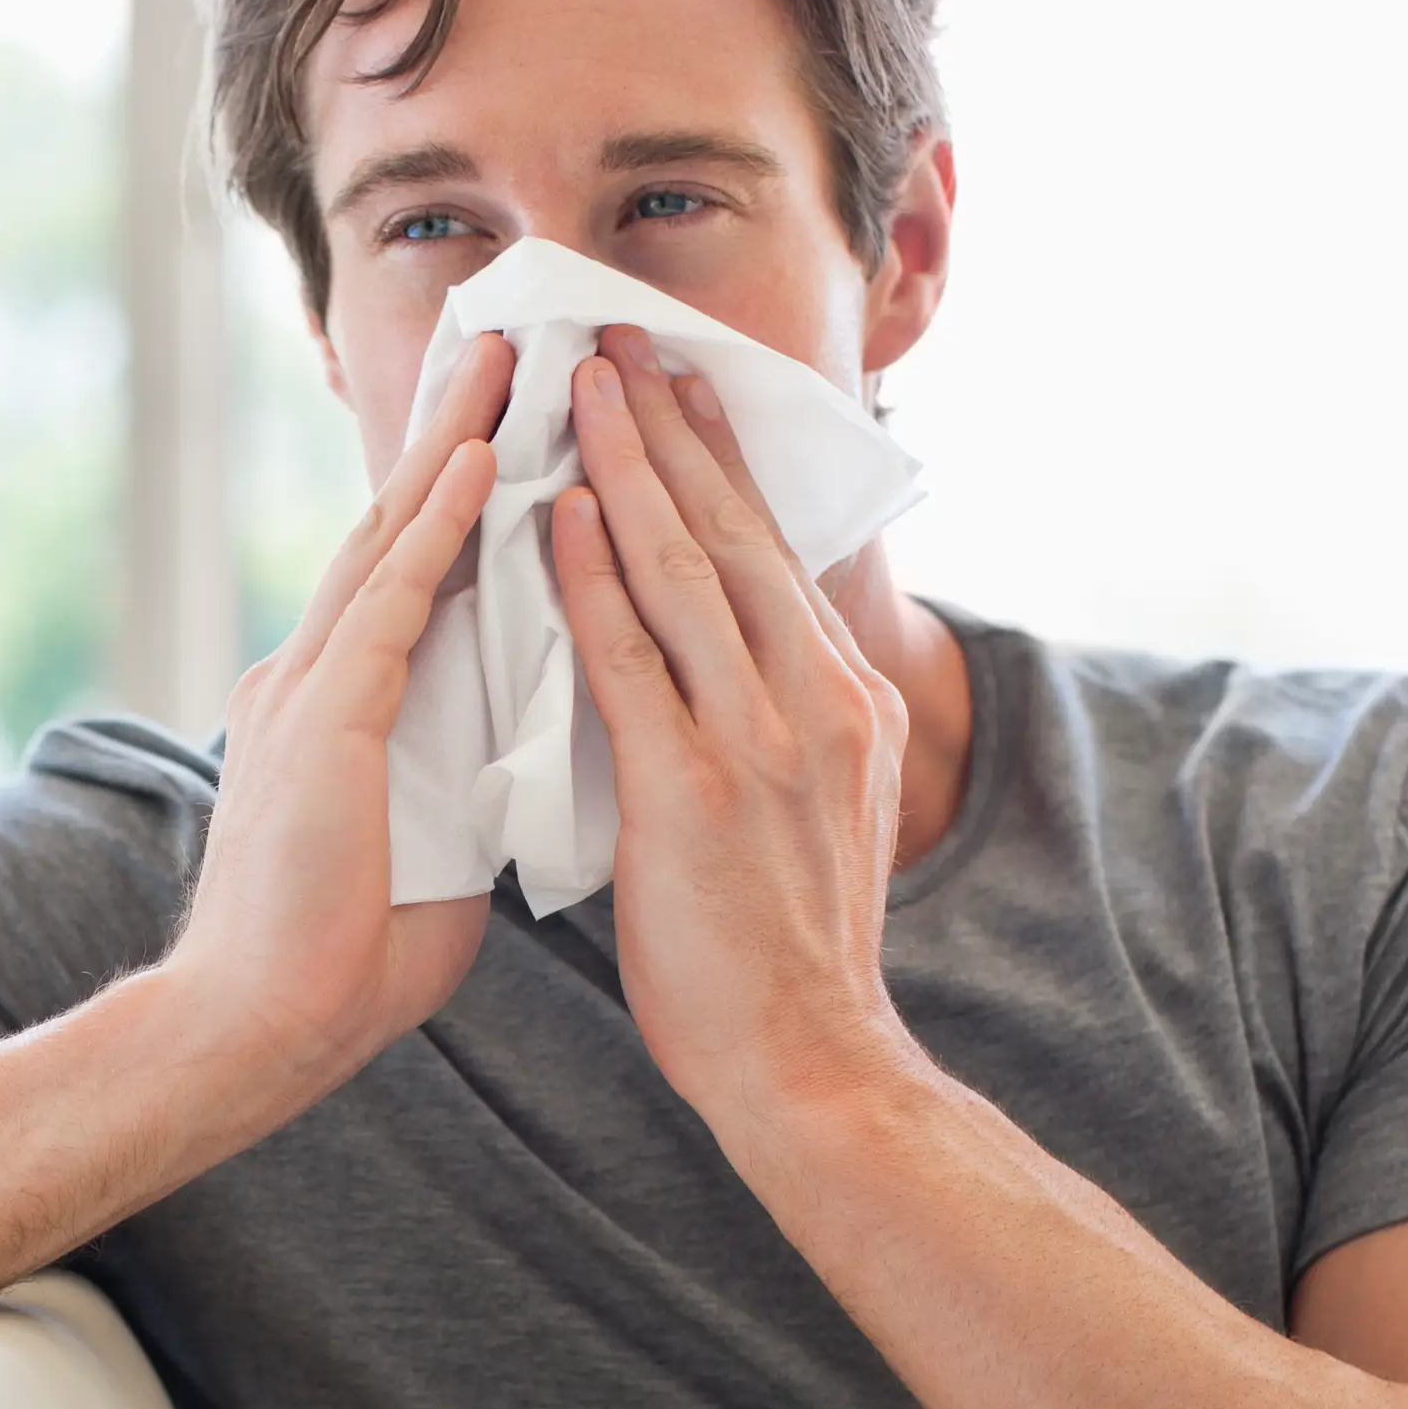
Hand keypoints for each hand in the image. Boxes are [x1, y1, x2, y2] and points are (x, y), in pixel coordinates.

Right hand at [157, 329, 510, 1105]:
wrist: (257, 1030)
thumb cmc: (343, 965)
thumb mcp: (433, 844)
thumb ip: (467, 781)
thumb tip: (525, 763)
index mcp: (337, 706)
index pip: (406, 576)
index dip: (451, 496)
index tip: (500, 422)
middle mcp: (313, 675)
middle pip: (394, 527)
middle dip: (448, 433)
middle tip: (502, 341)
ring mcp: (311, 690)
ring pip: (392, 538)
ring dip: (449, 445)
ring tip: (502, 360)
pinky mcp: (324, 721)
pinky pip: (394, 602)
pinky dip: (438, 526)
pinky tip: (478, 460)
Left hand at [550, 324, 922, 1132]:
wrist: (814, 1067)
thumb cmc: (790, 961)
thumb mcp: (816, 818)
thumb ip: (782, 735)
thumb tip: (738, 678)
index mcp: (846, 703)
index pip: (771, 555)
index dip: (718, 463)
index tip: (677, 385)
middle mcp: (817, 700)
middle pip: (732, 534)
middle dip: (673, 429)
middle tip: (620, 341)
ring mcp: (761, 742)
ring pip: (685, 571)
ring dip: (628, 466)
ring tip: (580, 386)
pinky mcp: (697, 791)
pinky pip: (634, 660)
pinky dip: (595, 578)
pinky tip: (560, 512)